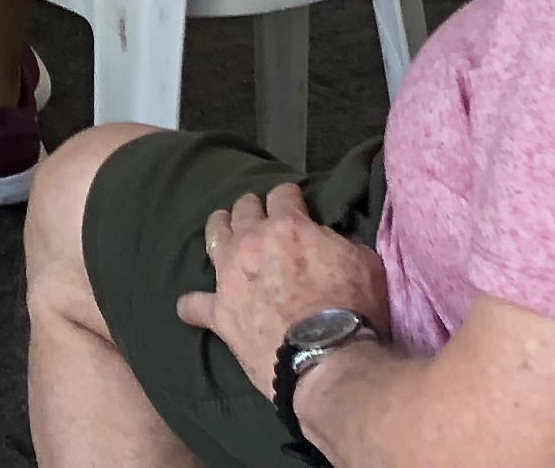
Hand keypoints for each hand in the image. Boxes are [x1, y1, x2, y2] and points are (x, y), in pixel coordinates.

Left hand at [173, 183, 385, 382]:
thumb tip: (331, 239)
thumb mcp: (365, 264)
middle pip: (244, 209)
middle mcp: (252, 242)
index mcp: (288, 226)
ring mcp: (230, 276)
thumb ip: (343, 242)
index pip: (283, 194)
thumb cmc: (352, 310)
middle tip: (260, 217)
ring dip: (219, 229)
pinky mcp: (219, 313)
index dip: (290, 197)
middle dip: (253, 208)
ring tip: (221, 228)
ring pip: (214, 236)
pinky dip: (193, 305)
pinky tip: (189, 306)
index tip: (294, 202)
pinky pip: (195, 305)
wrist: (326, 359)